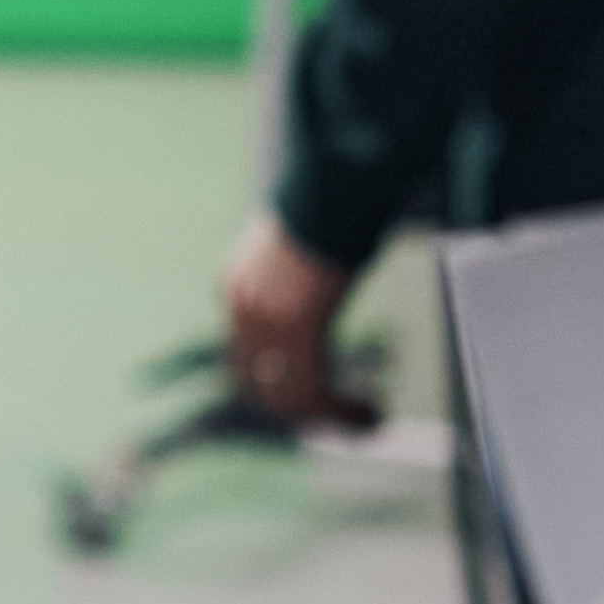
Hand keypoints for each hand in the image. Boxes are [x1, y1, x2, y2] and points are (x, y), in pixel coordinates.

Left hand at [220, 216, 379, 433]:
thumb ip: (292, 279)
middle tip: (339, 419)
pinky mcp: (296, 325)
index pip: (243, 358)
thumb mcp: (296, 249)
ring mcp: (264, 317)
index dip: (275, 387)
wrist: (336, 181)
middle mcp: (240, 305)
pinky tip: (370, 413)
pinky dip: (341, 410)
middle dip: (298, 410)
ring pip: (287, 396)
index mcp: (234, 286)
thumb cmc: (328, 207)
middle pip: (256, 385)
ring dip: (326, 417)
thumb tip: (311, 298)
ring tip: (365, 422)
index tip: (311, 398)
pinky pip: (312, 388)